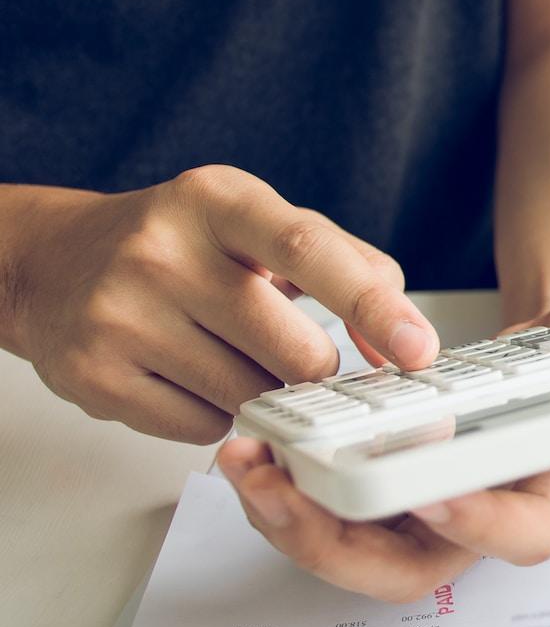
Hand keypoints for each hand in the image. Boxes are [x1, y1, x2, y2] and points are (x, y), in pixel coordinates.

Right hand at [0, 168, 437, 441]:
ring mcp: (120, 315)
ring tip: (233, 355)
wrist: (54, 263)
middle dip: (317, 370)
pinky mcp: (93, 375)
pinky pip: (200, 426)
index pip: (308, 251)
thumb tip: (398, 342)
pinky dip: (216, 414)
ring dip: (265, 392)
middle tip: (305, 360)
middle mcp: (161, 251)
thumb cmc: (185, 243)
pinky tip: (190, 376)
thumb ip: (352, 267)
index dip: (372, 306)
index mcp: (217, 200)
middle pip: (290, 347)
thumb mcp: (264, 224)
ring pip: (248, 395)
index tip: (419, 348)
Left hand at [217, 283, 549, 600]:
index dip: (476, 523)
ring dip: (293, 519)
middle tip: (287, 492)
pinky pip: (334, 501)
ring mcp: (437, 499)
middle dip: (339, 545)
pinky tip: (252, 438)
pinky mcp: (395, 471)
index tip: (429, 491)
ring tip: (245, 464)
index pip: (521, 534)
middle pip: (412, 569)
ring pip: (356, 547)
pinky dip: (287, 482)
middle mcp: (491, 508)